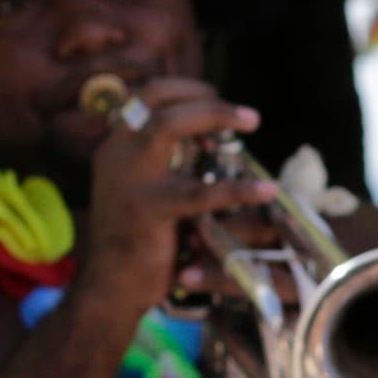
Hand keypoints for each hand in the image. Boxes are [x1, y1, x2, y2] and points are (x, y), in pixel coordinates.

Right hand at [70, 77, 273, 321]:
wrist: (110, 288)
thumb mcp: (148, 190)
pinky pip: (199, 192)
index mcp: (115, 147)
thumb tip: (212, 137)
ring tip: (253, 120)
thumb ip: (170, 161)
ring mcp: (127, 179)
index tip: (215, 96)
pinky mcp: (147, 210)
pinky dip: (237, 189)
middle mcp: (114, 153)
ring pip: (168, 127)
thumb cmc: (137, 241)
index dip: (183, 89)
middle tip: (244, 113)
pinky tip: (267, 189)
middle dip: (203, 96)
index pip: (144, 96)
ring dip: (215, 116)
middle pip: (155, 100)